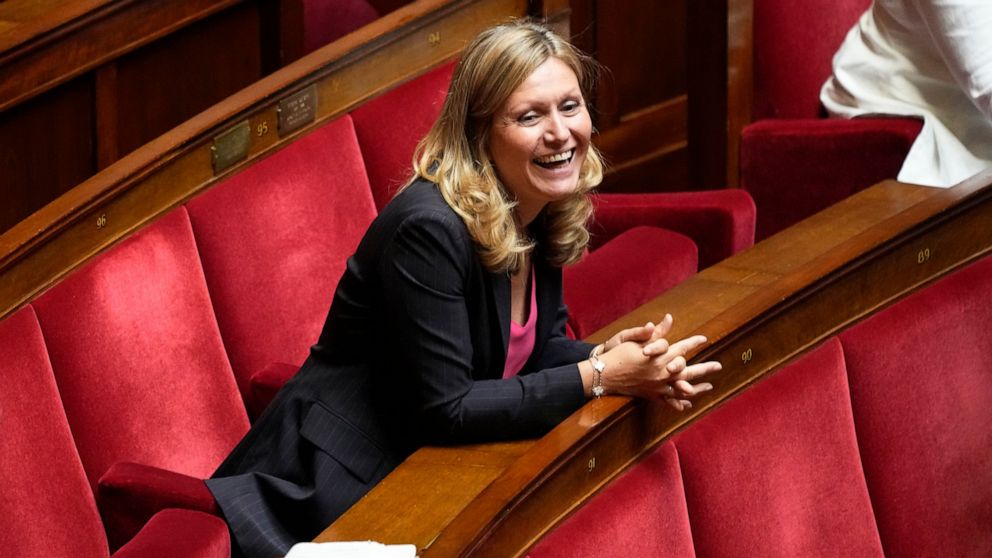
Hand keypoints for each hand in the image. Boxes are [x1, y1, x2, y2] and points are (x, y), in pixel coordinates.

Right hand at [597, 315, 720, 410]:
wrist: (603, 374)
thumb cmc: (617, 354)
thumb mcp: (634, 338)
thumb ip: (655, 332)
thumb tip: (669, 318)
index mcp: (660, 357)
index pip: (682, 348)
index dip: (694, 342)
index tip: (704, 339)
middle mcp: (662, 373)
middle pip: (689, 371)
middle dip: (705, 368)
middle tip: (718, 367)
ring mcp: (657, 386)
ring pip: (682, 389)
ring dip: (697, 388)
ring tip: (709, 387)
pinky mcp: (650, 395)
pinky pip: (668, 401)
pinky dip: (679, 403)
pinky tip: (687, 405)